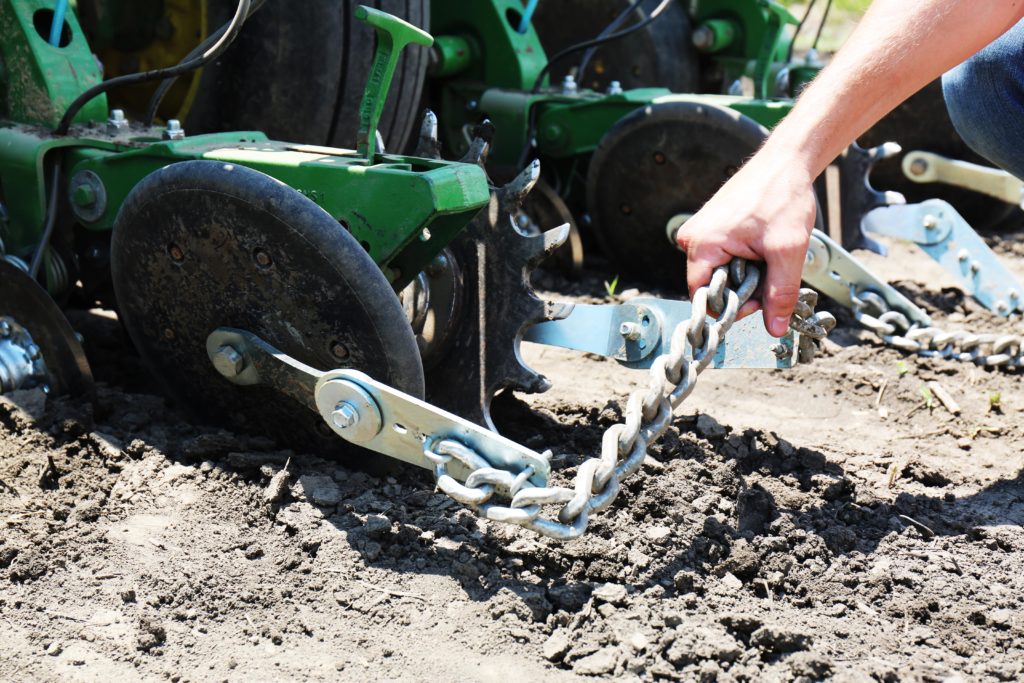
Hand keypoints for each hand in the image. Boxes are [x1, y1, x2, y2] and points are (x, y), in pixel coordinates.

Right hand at [675, 155, 817, 336]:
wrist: (787, 160)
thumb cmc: (782, 195)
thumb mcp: (787, 251)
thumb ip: (779, 293)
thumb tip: (774, 328)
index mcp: (702, 244)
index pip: (703, 296)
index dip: (732, 307)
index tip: (759, 303)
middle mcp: (693, 238)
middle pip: (713, 286)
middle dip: (744, 288)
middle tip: (771, 273)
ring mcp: (701, 231)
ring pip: (721, 272)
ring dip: (746, 273)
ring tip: (768, 253)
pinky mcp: (712, 227)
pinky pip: (723, 257)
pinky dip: (745, 259)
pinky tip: (761, 244)